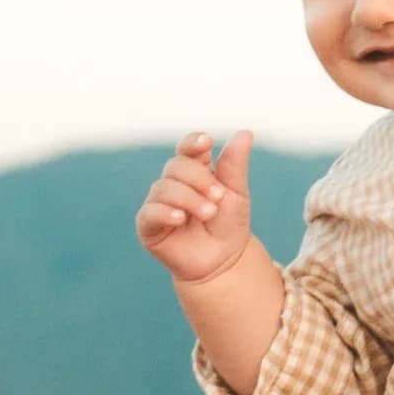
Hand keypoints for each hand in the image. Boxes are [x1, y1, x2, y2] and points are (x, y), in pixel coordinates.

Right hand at [138, 129, 256, 284]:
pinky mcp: (147, 225)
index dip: (194, 143)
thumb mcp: (236, 193)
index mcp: (195, 170)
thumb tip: (245, 132)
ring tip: (209, 213)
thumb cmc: (228, 226)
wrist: (223, 262)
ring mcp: (158, 203)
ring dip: (189, 198)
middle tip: (218, 197)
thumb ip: (235, 164)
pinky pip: (150, 212)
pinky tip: (181, 218)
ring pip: (164, 188)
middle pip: (176, 166)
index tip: (207, 143)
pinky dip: (166, 212)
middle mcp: (173, 183)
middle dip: (199, 179)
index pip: (187, 148)